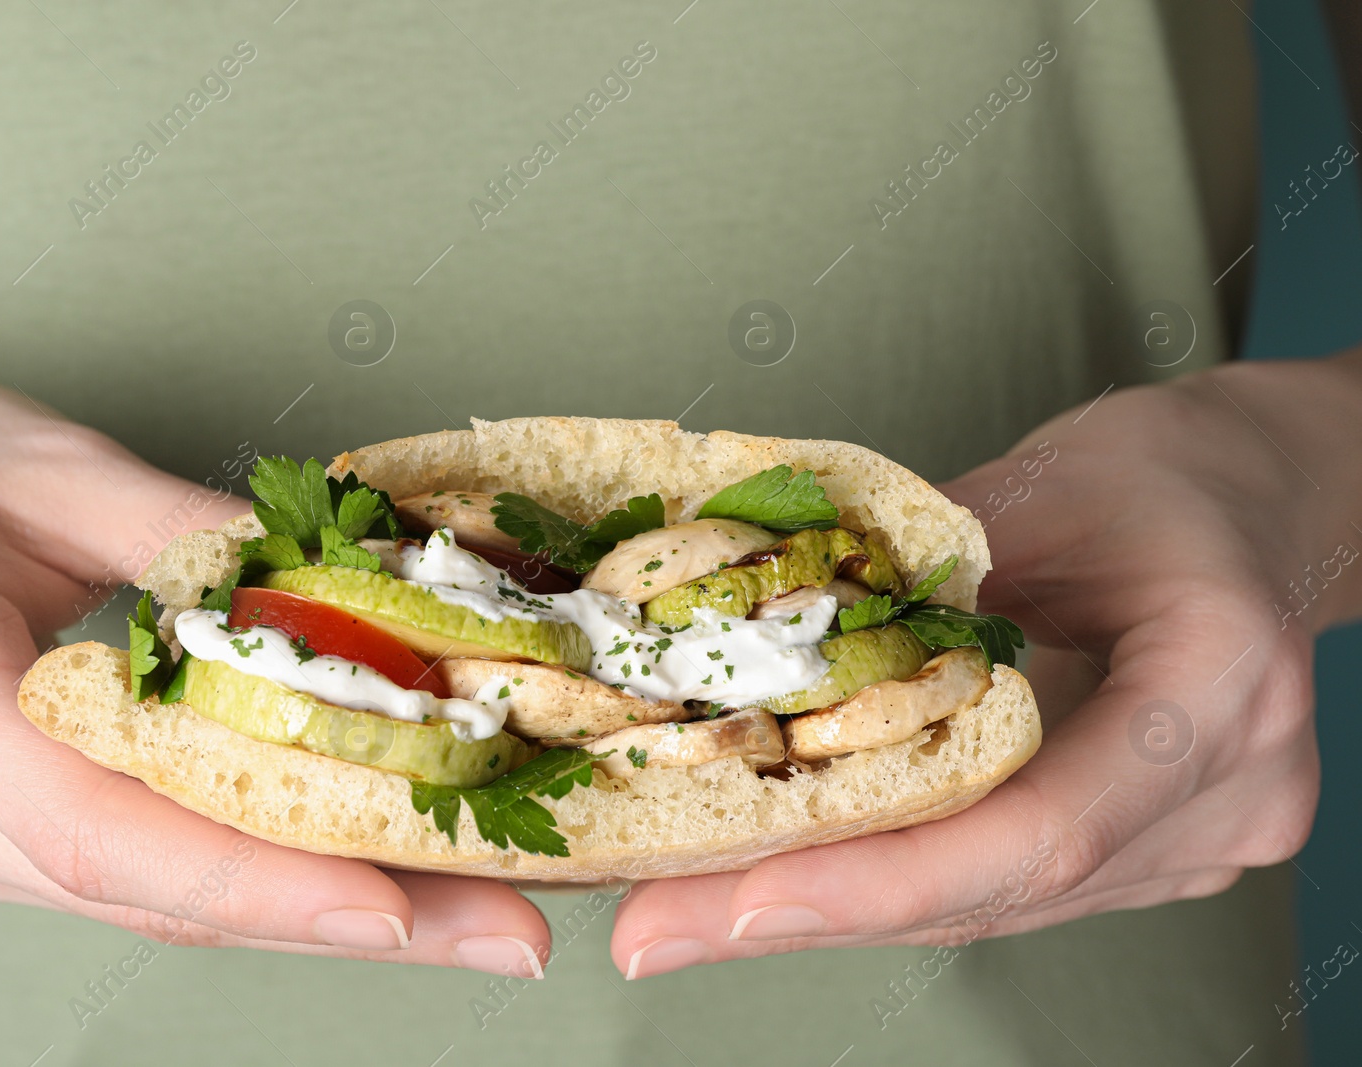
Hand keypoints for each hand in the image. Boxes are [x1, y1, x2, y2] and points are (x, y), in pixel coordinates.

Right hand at [0, 377, 547, 977]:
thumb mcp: (56, 465)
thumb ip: (194, 535)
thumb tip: (347, 587)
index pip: (96, 820)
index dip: (250, 876)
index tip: (391, 904)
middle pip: (145, 891)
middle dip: (335, 918)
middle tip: (498, 932)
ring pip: (151, 907)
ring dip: (316, 915)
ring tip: (470, 913)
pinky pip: (137, 883)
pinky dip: (257, 885)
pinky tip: (366, 880)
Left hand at [608, 355, 1361, 977]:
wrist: (1268, 501)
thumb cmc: (1174, 472)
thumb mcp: (1040, 489)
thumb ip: (919, 580)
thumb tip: (764, 645)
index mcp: (1217, 689)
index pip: (1041, 827)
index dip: (881, 878)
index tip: (738, 901)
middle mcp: (1227, 796)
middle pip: (995, 888)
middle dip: (810, 909)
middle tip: (656, 926)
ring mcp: (1199, 839)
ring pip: (990, 904)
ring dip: (833, 908)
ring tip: (683, 912)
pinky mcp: (1155, 849)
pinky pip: (1003, 881)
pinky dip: (891, 881)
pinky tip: (782, 878)